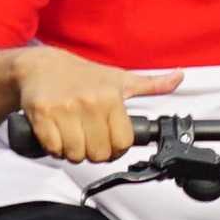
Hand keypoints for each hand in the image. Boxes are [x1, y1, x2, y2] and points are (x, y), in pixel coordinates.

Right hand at [11, 44, 171, 162]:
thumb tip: (179, 78)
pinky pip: (52, 148)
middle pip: (99, 154)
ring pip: (75, 154)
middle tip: (88, 139)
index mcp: (110, 96)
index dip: (116, 149)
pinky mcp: (41, 115)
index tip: (108, 142)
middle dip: (94, 152)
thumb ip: (152, 84)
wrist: (40, 66)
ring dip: (73, 152)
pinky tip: (57, 135)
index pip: (121, 143)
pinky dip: (54, 148)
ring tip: (72, 136)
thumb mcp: (119, 78)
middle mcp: (89, 102)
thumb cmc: (81, 75)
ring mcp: (63, 109)